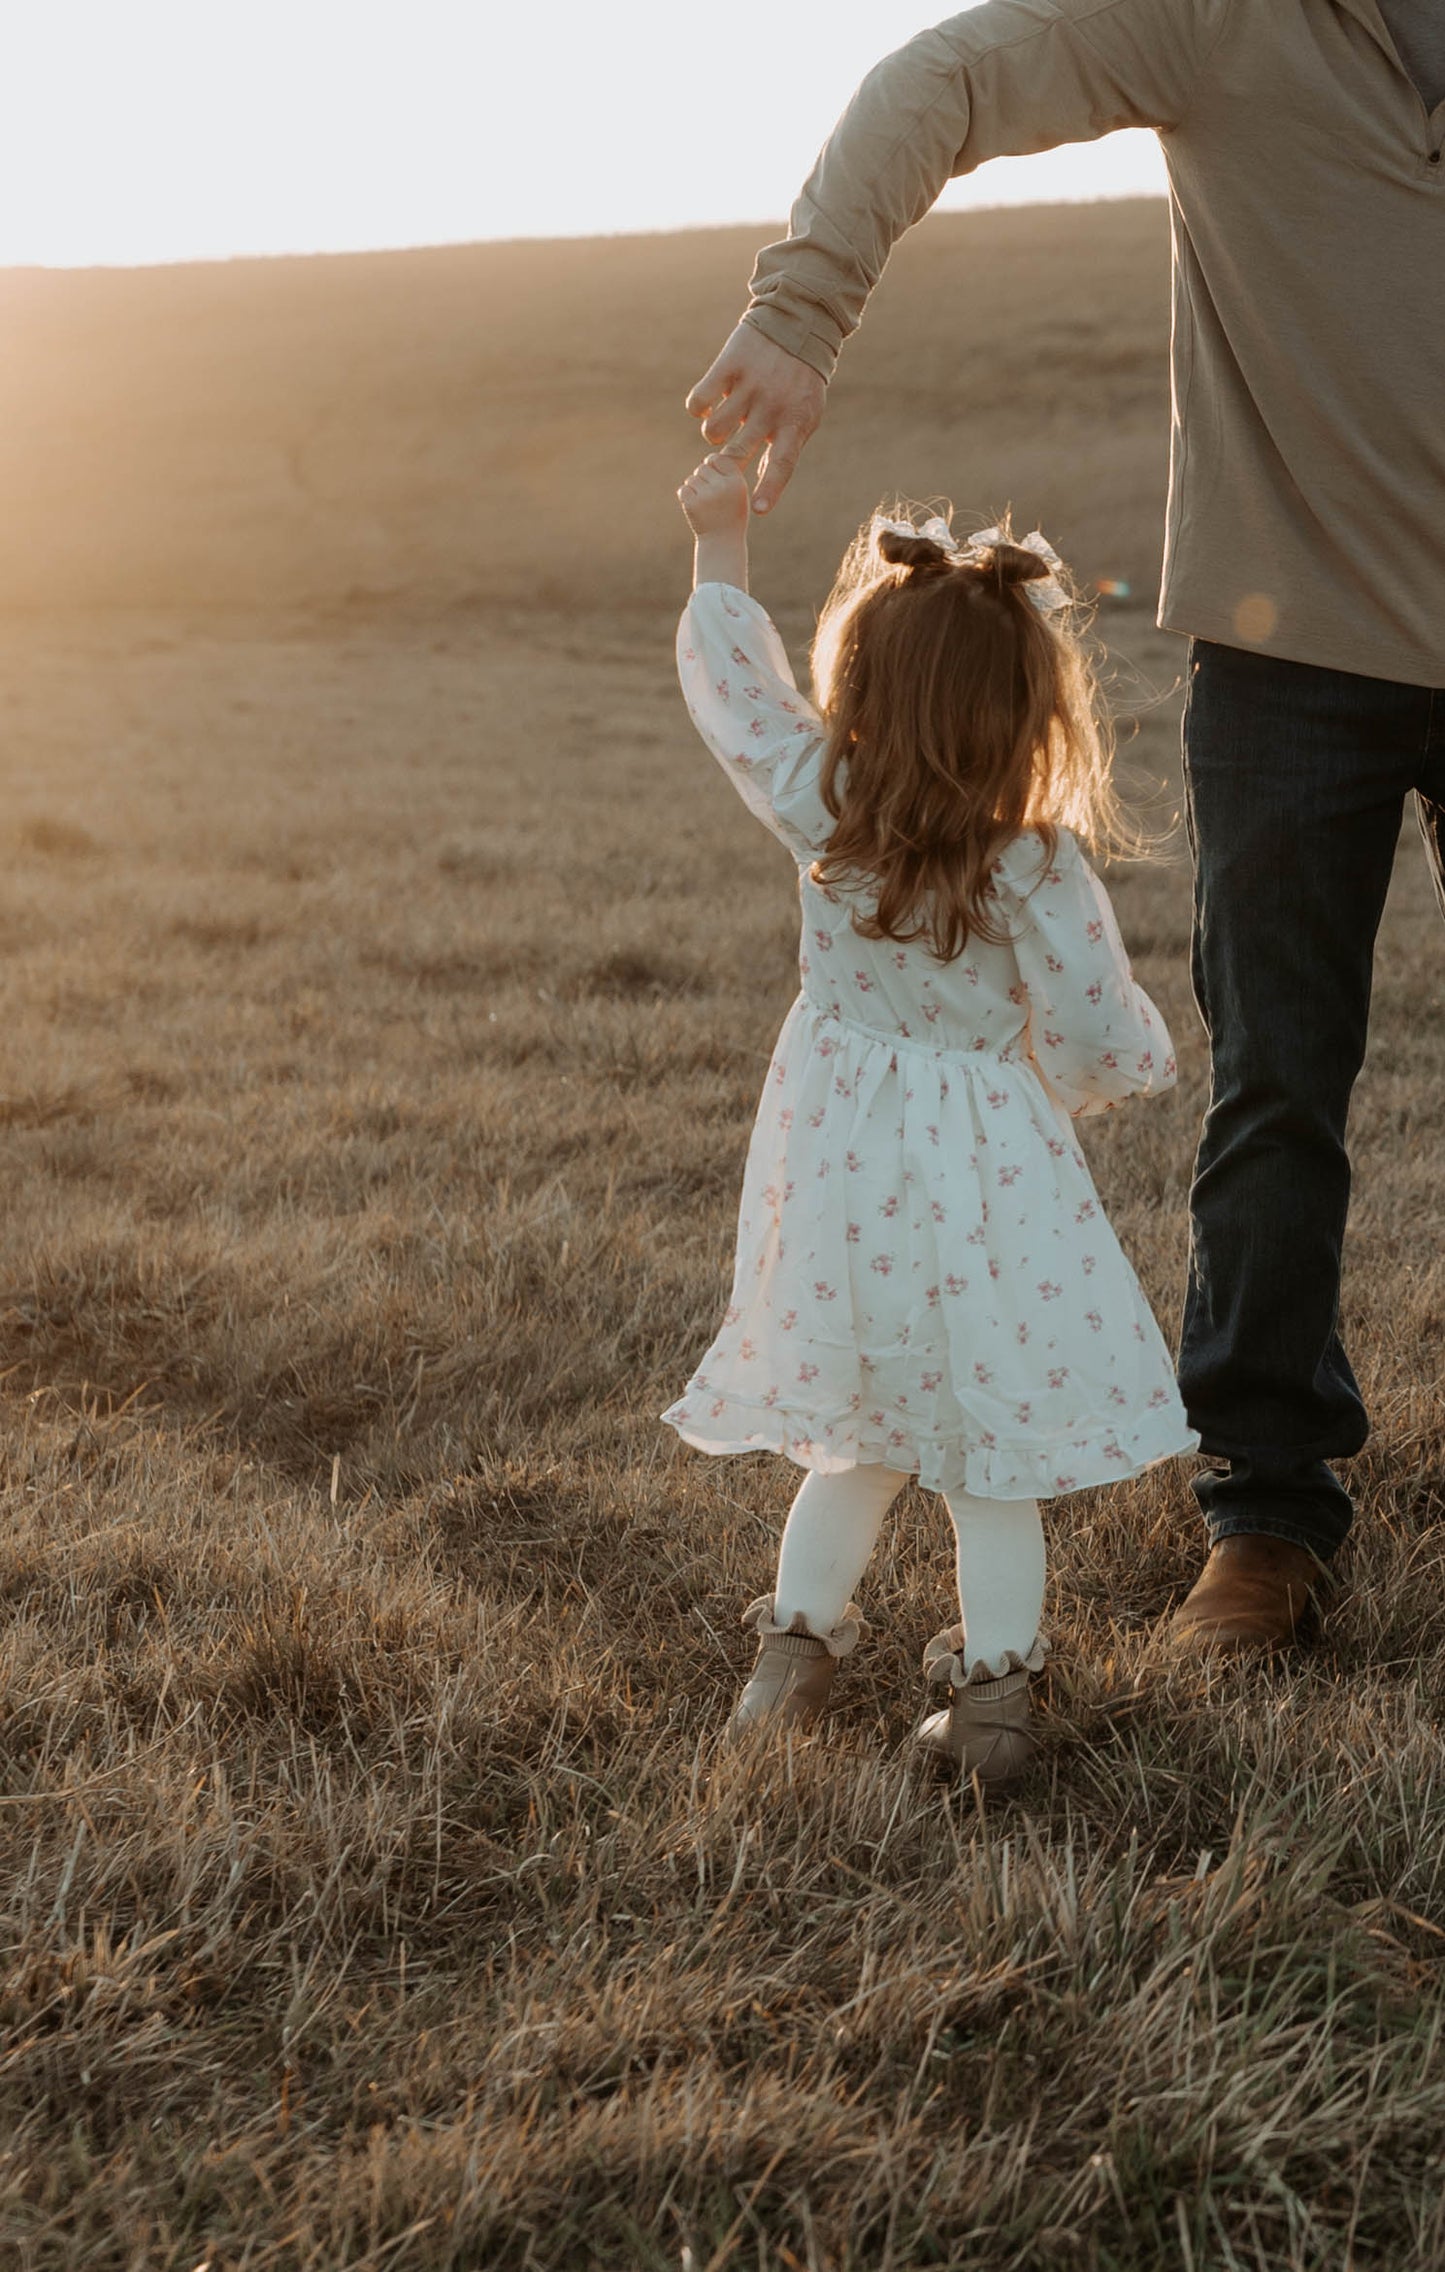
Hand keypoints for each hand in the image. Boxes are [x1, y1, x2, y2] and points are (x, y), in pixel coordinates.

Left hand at [678, 453, 750, 538]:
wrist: (722, 544)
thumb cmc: (731, 516)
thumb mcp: (737, 493)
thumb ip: (727, 474)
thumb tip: (710, 457)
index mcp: (737, 481)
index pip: (717, 458)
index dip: (712, 465)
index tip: (714, 478)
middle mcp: (723, 486)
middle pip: (703, 468)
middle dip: (703, 479)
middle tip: (710, 497)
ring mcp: (706, 495)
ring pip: (692, 479)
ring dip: (694, 489)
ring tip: (705, 506)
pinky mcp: (692, 504)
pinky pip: (683, 490)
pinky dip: (686, 497)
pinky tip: (696, 509)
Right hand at [686, 321, 825, 514]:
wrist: (796, 323)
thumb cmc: (800, 380)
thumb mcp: (804, 414)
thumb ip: (785, 447)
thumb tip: (758, 481)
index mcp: (794, 422)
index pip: (782, 464)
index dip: (770, 489)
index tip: (757, 510)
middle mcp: (772, 407)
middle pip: (736, 452)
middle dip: (725, 461)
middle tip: (723, 457)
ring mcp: (750, 386)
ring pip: (713, 430)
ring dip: (712, 433)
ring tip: (722, 421)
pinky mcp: (729, 366)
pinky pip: (699, 402)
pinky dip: (698, 408)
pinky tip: (708, 403)